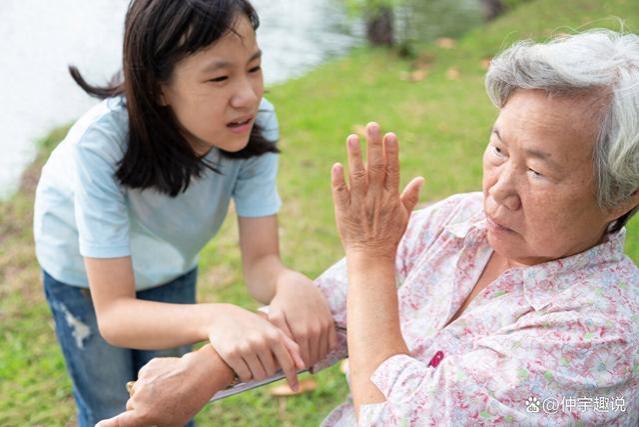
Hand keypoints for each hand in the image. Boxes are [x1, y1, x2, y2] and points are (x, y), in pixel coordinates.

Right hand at [96, 346, 232, 426]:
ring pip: (139, 391)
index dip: (107, 426)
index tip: (99, 426)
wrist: (201, 373)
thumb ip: (152, 424)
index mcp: (143, 414)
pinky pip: (146, 377)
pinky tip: (169, 379)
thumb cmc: (189, 401)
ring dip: (148, 392)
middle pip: (131, 406)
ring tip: (170, 391)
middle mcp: (138, 397)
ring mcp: (142, 381)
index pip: (118, 423)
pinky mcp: (148, 367)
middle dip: (141, 408)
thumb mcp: (172, 422)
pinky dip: (154, 379)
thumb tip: (141, 419)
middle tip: (162, 406)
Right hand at [208, 304, 304, 388]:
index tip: (296, 388)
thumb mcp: (272, 330)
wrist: (223, 317)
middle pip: (271, 372)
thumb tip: (302, 366)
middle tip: (260, 360)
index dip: (292, 377)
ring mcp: (246, 348)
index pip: (287, 363)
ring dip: (256, 374)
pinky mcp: (231, 354)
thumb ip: (289, 346)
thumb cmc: (253, 325)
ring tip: (251, 361)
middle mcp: (261, 341)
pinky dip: (245, 375)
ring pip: (258, 376)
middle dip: (267, 370)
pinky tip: (241, 363)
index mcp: (274, 336)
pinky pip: (245, 376)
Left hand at [267, 270, 336, 367]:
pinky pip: (332, 344)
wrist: (295, 284)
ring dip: (314, 357)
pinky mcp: (330, 321)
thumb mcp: (275, 318)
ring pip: (322, 352)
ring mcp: (325, 325)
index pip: (302, 360)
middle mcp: (316, 330)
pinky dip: (325, 349)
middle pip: (312, 358)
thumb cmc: (281, 302)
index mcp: (301, 332)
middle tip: (295, 361)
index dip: (295, 366)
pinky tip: (314, 347)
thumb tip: (291, 358)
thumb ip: (283, 339)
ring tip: (303, 355)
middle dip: (304, 363)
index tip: (288, 364)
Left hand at [331, 122, 423, 259]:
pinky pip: (340, 192)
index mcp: (390, 197)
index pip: (392, 170)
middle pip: (375, 167)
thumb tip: (421, 179)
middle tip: (371, 126)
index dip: (391, 152)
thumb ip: (410, 196)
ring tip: (352, 138)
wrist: (371, 257)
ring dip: (354, 156)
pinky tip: (337, 165)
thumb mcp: (404, 216)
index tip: (390, 135)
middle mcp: (375, 197)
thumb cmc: (389, 236)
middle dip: (374, 146)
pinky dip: (338, 179)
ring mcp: (358, 203)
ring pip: (357, 176)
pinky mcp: (343, 210)